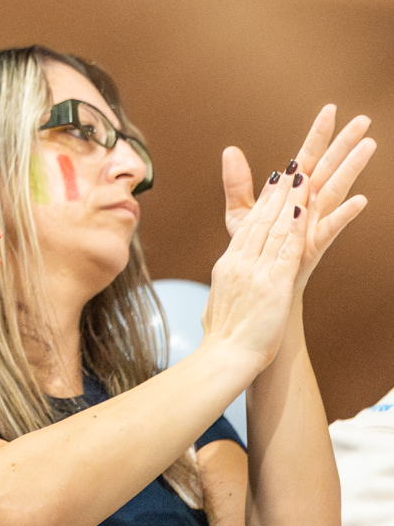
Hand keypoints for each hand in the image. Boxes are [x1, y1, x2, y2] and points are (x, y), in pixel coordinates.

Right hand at [202, 164, 309, 378]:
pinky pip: (288, 250)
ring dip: (290, 201)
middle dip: (278, 191)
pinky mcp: (273, 284)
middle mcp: (239, 263)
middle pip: (261, 219)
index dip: (263, 202)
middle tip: (292, 167)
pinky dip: (298, 227)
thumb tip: (223, 285)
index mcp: (228, 266)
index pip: (247, 225)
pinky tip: (306, 211)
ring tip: (302, 178)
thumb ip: (224, 288)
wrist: (224, 358)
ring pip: (275, 228)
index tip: (275, 182)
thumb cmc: (222, 340)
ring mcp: (255, 272)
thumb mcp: (218, 304)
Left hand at [222, 105, 373, 288]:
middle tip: (363, 119)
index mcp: (292, 195)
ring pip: (335, 190)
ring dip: (351, 168)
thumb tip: (230, 150)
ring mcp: (313, 224)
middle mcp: (308, 205)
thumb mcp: (241, 213)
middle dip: (344, 144)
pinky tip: (360, 201)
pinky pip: (330, 228)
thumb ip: (238, 183)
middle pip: (327, 168)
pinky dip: (343, 215)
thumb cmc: (256, 252)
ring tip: (368, 146)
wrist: (259, 290)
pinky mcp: (312, 246)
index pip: (306, 157)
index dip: (317, 134)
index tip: (330, 108)